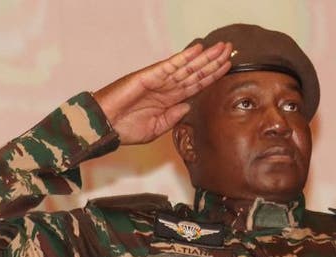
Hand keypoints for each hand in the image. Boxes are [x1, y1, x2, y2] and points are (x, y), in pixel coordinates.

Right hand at [93, 41, 231, 145]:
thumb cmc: (124, 128)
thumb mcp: (155, 129)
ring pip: (188, 67)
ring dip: (205, 57)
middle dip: (214, 62)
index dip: (213, 77)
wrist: (104, 126)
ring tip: (222, 48)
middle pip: (196, 72)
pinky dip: (184, 57)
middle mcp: (167, 87)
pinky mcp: (149, 75)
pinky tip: (198, 49)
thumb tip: (189, 106)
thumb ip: (173, 117)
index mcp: (170, 100)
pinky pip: (170, 64)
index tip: (228, 68)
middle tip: (231, 50)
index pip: (196, 85)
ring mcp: (159, 80)